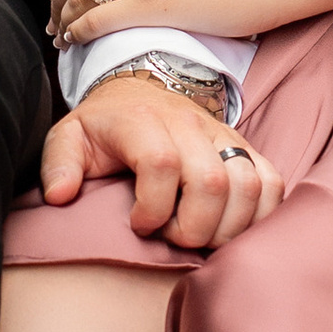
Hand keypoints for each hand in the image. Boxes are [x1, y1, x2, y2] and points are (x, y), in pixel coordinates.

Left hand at [39, 77, 282, 250]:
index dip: (153, 208)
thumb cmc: (103, 128)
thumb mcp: (69, 138)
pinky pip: (273, 182)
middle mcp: (189, 124)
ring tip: (200, 236)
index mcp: (141, 121)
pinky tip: (232, 229)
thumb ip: (59, 164)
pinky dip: (261, 214)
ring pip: (248, 184)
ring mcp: (222, 136)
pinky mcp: (245, 149)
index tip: (139, 225)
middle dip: (193, 227)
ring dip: (227, 226)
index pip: (162, 164)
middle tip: (173, 237)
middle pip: (210, 181)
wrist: (137, 94)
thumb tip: (59, 195)